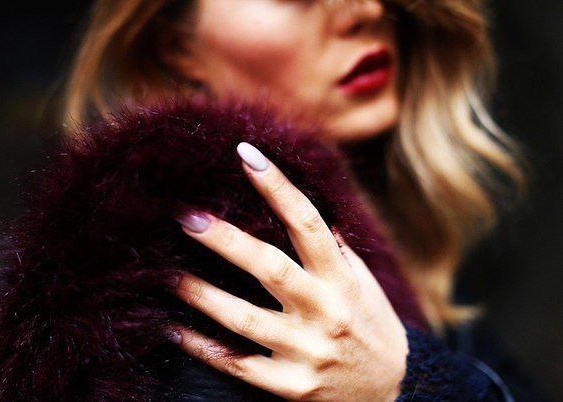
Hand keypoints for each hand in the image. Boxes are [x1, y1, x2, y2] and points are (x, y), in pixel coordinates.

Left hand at [163, 142, 407, 401]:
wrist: (393, 391)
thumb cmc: (372, 325)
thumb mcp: (364, 283)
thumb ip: (335, 250)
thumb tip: (309, 213)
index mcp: (341, 278)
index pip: (308, 222)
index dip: (277, 186)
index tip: (245, 154)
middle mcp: (325, 310)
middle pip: (270, 267)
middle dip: (226, 240)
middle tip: (186, 217)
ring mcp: (308, 350)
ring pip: (245, 318)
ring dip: (202, 295)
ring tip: (168, 274)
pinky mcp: (292, 385)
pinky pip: (239, 364)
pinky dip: (204, 348)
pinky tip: (175, 330)